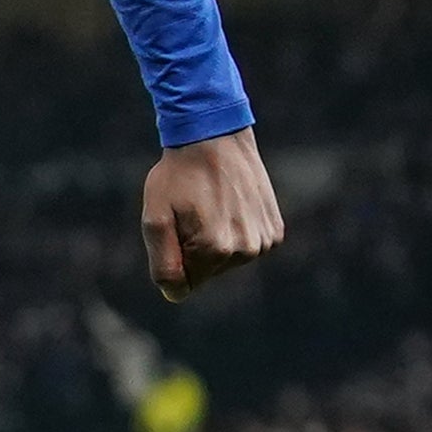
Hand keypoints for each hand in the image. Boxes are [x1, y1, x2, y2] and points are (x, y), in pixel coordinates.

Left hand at [143, 128, 283, 300]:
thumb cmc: (178, 175)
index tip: (177, 224)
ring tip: (214, 204)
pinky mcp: (275, 231)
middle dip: (195, 249)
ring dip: (217, 240)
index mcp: (214, 251)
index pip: (185, 283)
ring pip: (229, 260)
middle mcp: (245, 251)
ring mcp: (264, 242)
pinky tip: (232, 205)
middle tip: (194, 210)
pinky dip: (238, 232)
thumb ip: (163, 264)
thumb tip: (175, 296)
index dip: (174, 255)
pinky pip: (249, 246)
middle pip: (208, 272)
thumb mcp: (155, 218)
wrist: (215, 135)